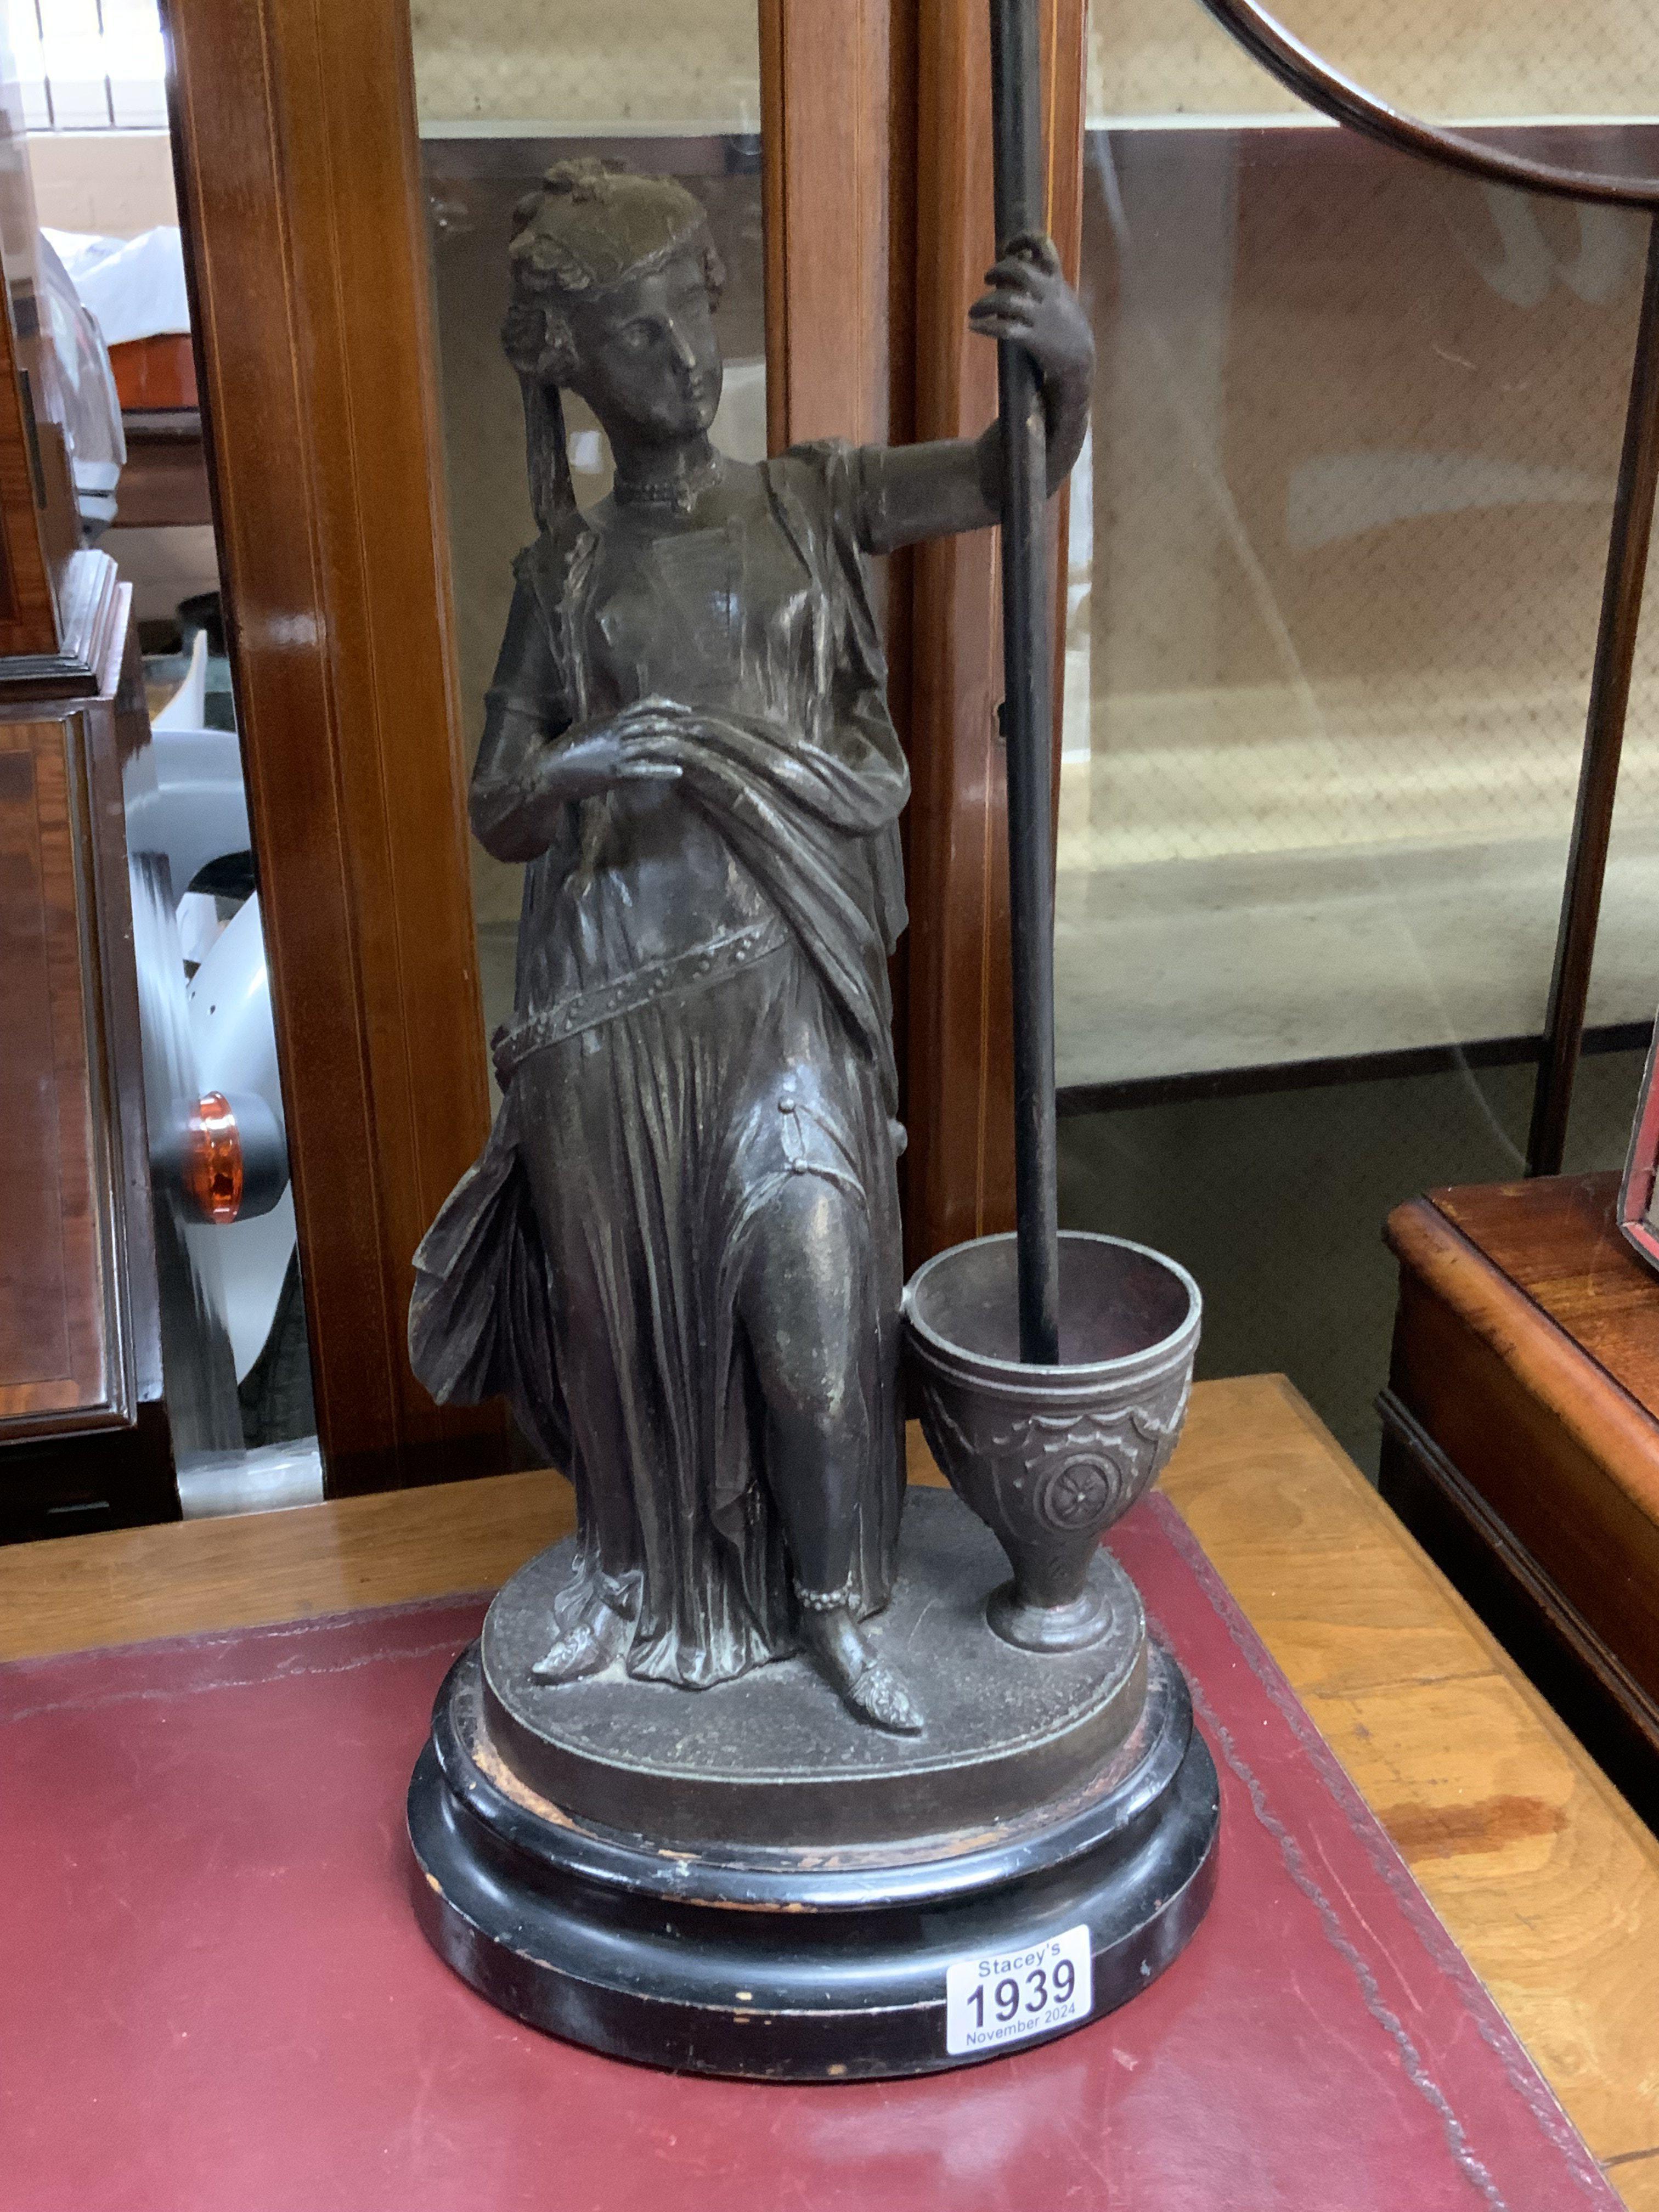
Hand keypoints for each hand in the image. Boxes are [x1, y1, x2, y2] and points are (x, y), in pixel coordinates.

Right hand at [536, 714, 683, 805]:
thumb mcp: (591, 729)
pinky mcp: (615, 772)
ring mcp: (617, 752)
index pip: (645, 705)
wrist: (551, 770)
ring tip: (694, 749)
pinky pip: (643, 769)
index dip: (668, 705)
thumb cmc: (569, 750)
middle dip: (678, 726)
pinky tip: (677, 772)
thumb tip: (626, 723)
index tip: (685, 709)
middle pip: (654, 723)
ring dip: (675, 746)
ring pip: (652, 744)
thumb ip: (610, 725)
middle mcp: (616, 732)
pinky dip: (661, 769)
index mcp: (612, 719)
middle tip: (698, 731)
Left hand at [967, 233, 1092, 386]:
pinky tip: (974, 326)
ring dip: (985, 303)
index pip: (1043, 245)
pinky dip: (986, 326)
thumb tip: (1016, 256)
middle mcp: (1049, 294)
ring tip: (973, 310)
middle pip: (1020, 271)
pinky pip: (1006, 329)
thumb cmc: (1064, 321)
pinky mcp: (1033, 338)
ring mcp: (1041, 316)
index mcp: (1056, 278)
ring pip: (1008, 301)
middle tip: (988, 279)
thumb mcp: (1058, 291)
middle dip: (999, 270)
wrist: (1079, 356)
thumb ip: (1040, 274)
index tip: (1008, 248)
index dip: (1023, 239)